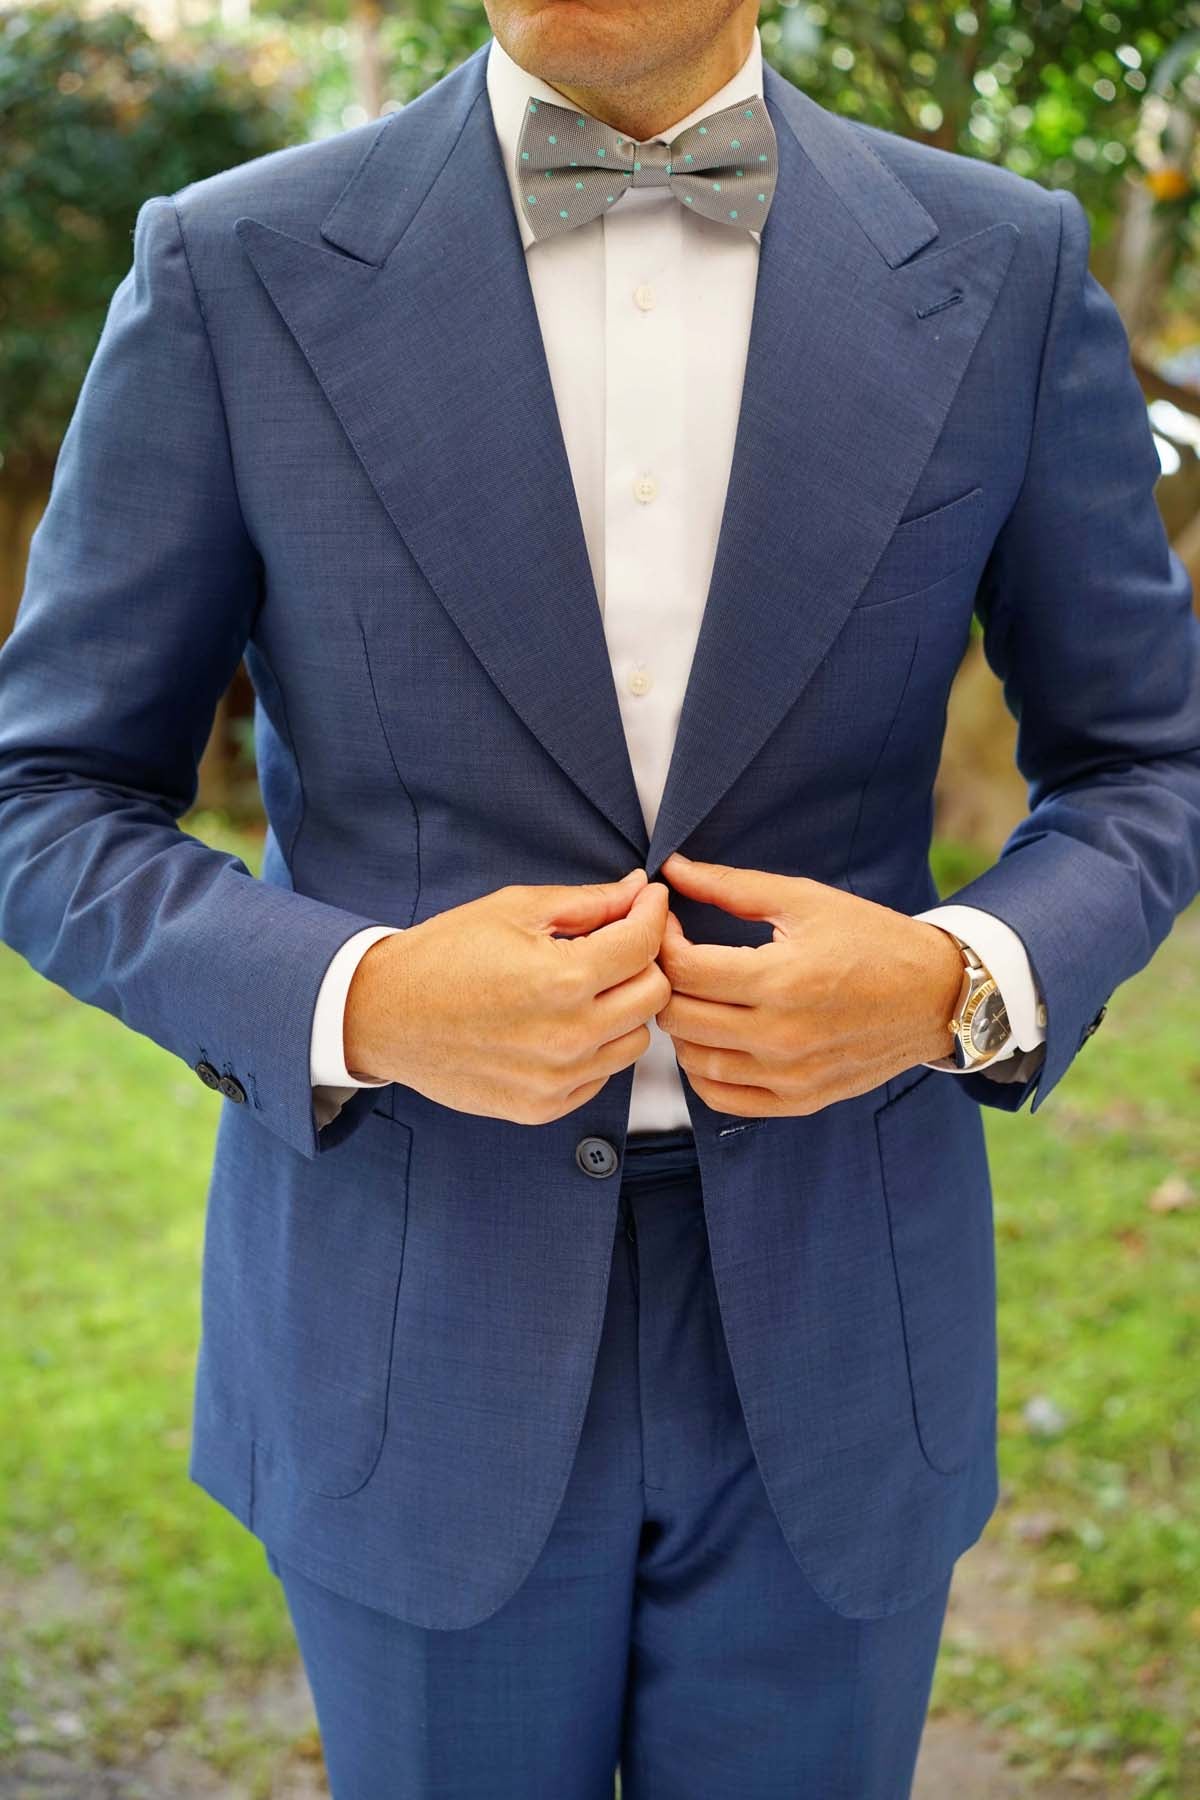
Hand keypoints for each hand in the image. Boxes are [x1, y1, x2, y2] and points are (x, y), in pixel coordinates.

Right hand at [343, 869, 671, 1123]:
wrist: (383, 1016)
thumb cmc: (443, 955)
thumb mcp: (515, 909)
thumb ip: (588, 902)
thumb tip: (638, 891)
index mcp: (562, 979)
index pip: (645, 944)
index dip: (652, 913)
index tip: (648, 901)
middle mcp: (568, 1036)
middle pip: (654, 995)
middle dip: (643, 961)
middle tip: (617, 943)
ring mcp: (557, 1079)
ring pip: (635, 1040)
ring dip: (622, 1008)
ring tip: (585, 986)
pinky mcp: (544, 1107)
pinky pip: (602, 1075)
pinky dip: (595, 1046)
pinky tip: (560, 1023)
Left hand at [654, 852, 964, 1115]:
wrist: (937, 996)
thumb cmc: (872, 940)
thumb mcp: (805, 900)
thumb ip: (731, 886)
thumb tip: (672, 869)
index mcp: (782, 980)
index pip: (683, 969)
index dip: (661, 939)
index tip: (669, 921)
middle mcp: (783, 1037)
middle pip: (679, 1017)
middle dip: (664, 980)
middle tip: (674, 956)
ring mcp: (790, 1076)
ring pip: (693, 1060)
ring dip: (681, 1025)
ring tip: (696, 993)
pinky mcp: (799, 1101)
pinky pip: (722, 1097)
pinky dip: (703, 1070)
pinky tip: (714, 1036)